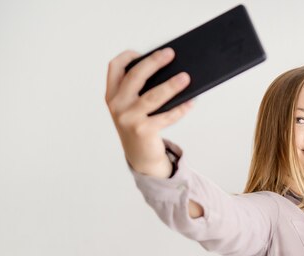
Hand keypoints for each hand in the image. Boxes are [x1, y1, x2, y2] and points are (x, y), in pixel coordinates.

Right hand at [105, 48, 192, 176]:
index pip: (114, 67)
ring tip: (186, 77)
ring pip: (153, 96)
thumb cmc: (140, 126)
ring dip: (172, 85)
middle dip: (154, 62)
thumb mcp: (132, 107)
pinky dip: (181, 108)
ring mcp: (129, 119)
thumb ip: (140, 90)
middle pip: (135, 76)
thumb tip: (169, 70)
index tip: (143, 51)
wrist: (140, 157)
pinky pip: (166, 116)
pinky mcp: (143, 131)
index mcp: (112, 95)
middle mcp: (117, 105)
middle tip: (170, 54)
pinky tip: (191, 101)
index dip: (128, 56)